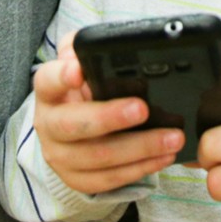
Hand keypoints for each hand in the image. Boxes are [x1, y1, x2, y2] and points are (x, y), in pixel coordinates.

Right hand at [31, 32, 180, 193]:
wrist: (68, 133)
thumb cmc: (84, 92)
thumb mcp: (81, 67)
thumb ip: (87, 50)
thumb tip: (103, 41)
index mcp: (49, 92)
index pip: (48, 80)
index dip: (62, 76)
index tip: (79, 71)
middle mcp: (48, 125)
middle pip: (74, 125)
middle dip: (110, 117)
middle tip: (143, 109)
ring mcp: (61, 157)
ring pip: (98, 157)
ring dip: (139, 148)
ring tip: (172, 137)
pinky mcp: (77, 180)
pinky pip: (110, 180)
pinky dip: (140, 169)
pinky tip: (164, 156)